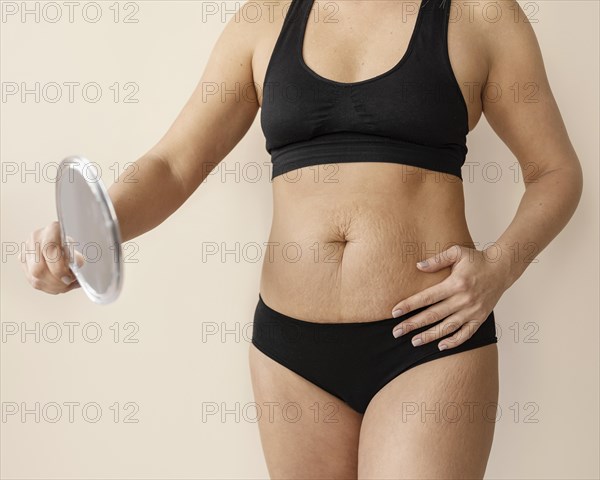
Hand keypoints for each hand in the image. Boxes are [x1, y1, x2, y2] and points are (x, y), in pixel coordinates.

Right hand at [21, 221, 84, 294]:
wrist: (63, 243)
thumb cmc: (71, 245)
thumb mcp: (78, 249)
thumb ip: (77, 258)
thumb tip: (76, 266)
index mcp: (51, 230)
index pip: (49, 250)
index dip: (58, 268)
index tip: (69, 278)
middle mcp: (35, 238)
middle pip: (38, 268)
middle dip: (55, 281)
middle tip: (67, 282)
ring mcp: (26, 250)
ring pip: (34, 277)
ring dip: (52, 286)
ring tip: (65, 285)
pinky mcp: (23, 262)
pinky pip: (33, 281)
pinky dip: (47, 287)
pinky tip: (57, 285)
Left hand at [390, 244, 509, 350]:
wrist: (502, 268)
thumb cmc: (476, 259)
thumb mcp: (457, 252)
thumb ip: (437, 260)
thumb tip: (418, 266)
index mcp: (455, 283)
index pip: (427, 297)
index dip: (410, 305)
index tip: (394, 312)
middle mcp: (463, 299)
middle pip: (433, 315)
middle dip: (413, 324)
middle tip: (396, 332)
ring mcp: (472, 311)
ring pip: (447, 327)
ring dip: (430, 336)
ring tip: (414, 342)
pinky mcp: (480, 318)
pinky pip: (466, 334)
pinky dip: (454, 342)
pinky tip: (440, 346)